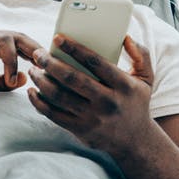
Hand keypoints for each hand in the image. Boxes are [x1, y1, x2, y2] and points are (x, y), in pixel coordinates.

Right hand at [0, 30, 43, 99]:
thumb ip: (5, 81)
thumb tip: (27, 78)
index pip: (22, 41)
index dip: (38, 51)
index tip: (51, 67)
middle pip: (17, 35)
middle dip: (34, 51)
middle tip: (43, 68)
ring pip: (4, 40)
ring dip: (13, 62)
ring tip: (12, 81)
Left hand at [27, 35, 157, 154]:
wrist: (135, 141)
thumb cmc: (136, 103)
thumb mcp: (146, 79)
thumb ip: (140, 55)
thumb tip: (125, 37)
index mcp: (123, 85)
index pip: (95, 62)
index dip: (74, 48)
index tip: (57, 38)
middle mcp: (107, 101)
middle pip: (71, 78)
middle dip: (50, 63)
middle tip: (38, 54)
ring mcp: (92, 117)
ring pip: (59, 96)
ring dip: (41, 81)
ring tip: (33, 70)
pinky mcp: (80, 130)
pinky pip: (53, 114)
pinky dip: (39, 102)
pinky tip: (32, 91)